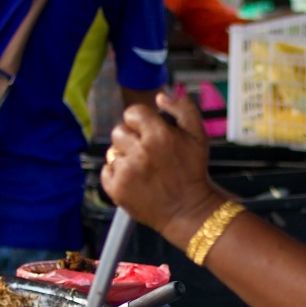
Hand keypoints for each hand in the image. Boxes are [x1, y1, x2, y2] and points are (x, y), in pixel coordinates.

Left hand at [101, 89, 218, 241]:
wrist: (188, 210)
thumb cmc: (193, 172)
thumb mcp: (198, 135)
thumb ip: (182, 108)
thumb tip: (160, 96)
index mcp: (158, 135)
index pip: (132, 112)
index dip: (141, 122)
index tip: (149, 133)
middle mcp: (139, 152)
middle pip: (118, 131)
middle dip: (131, 139)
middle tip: (147, 153)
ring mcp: (126, 172)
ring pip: (112, 152)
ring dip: (125, 157)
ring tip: (143, 169)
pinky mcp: (116, 189)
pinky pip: (106, 170)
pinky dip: (117, 174)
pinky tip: (135, 180)